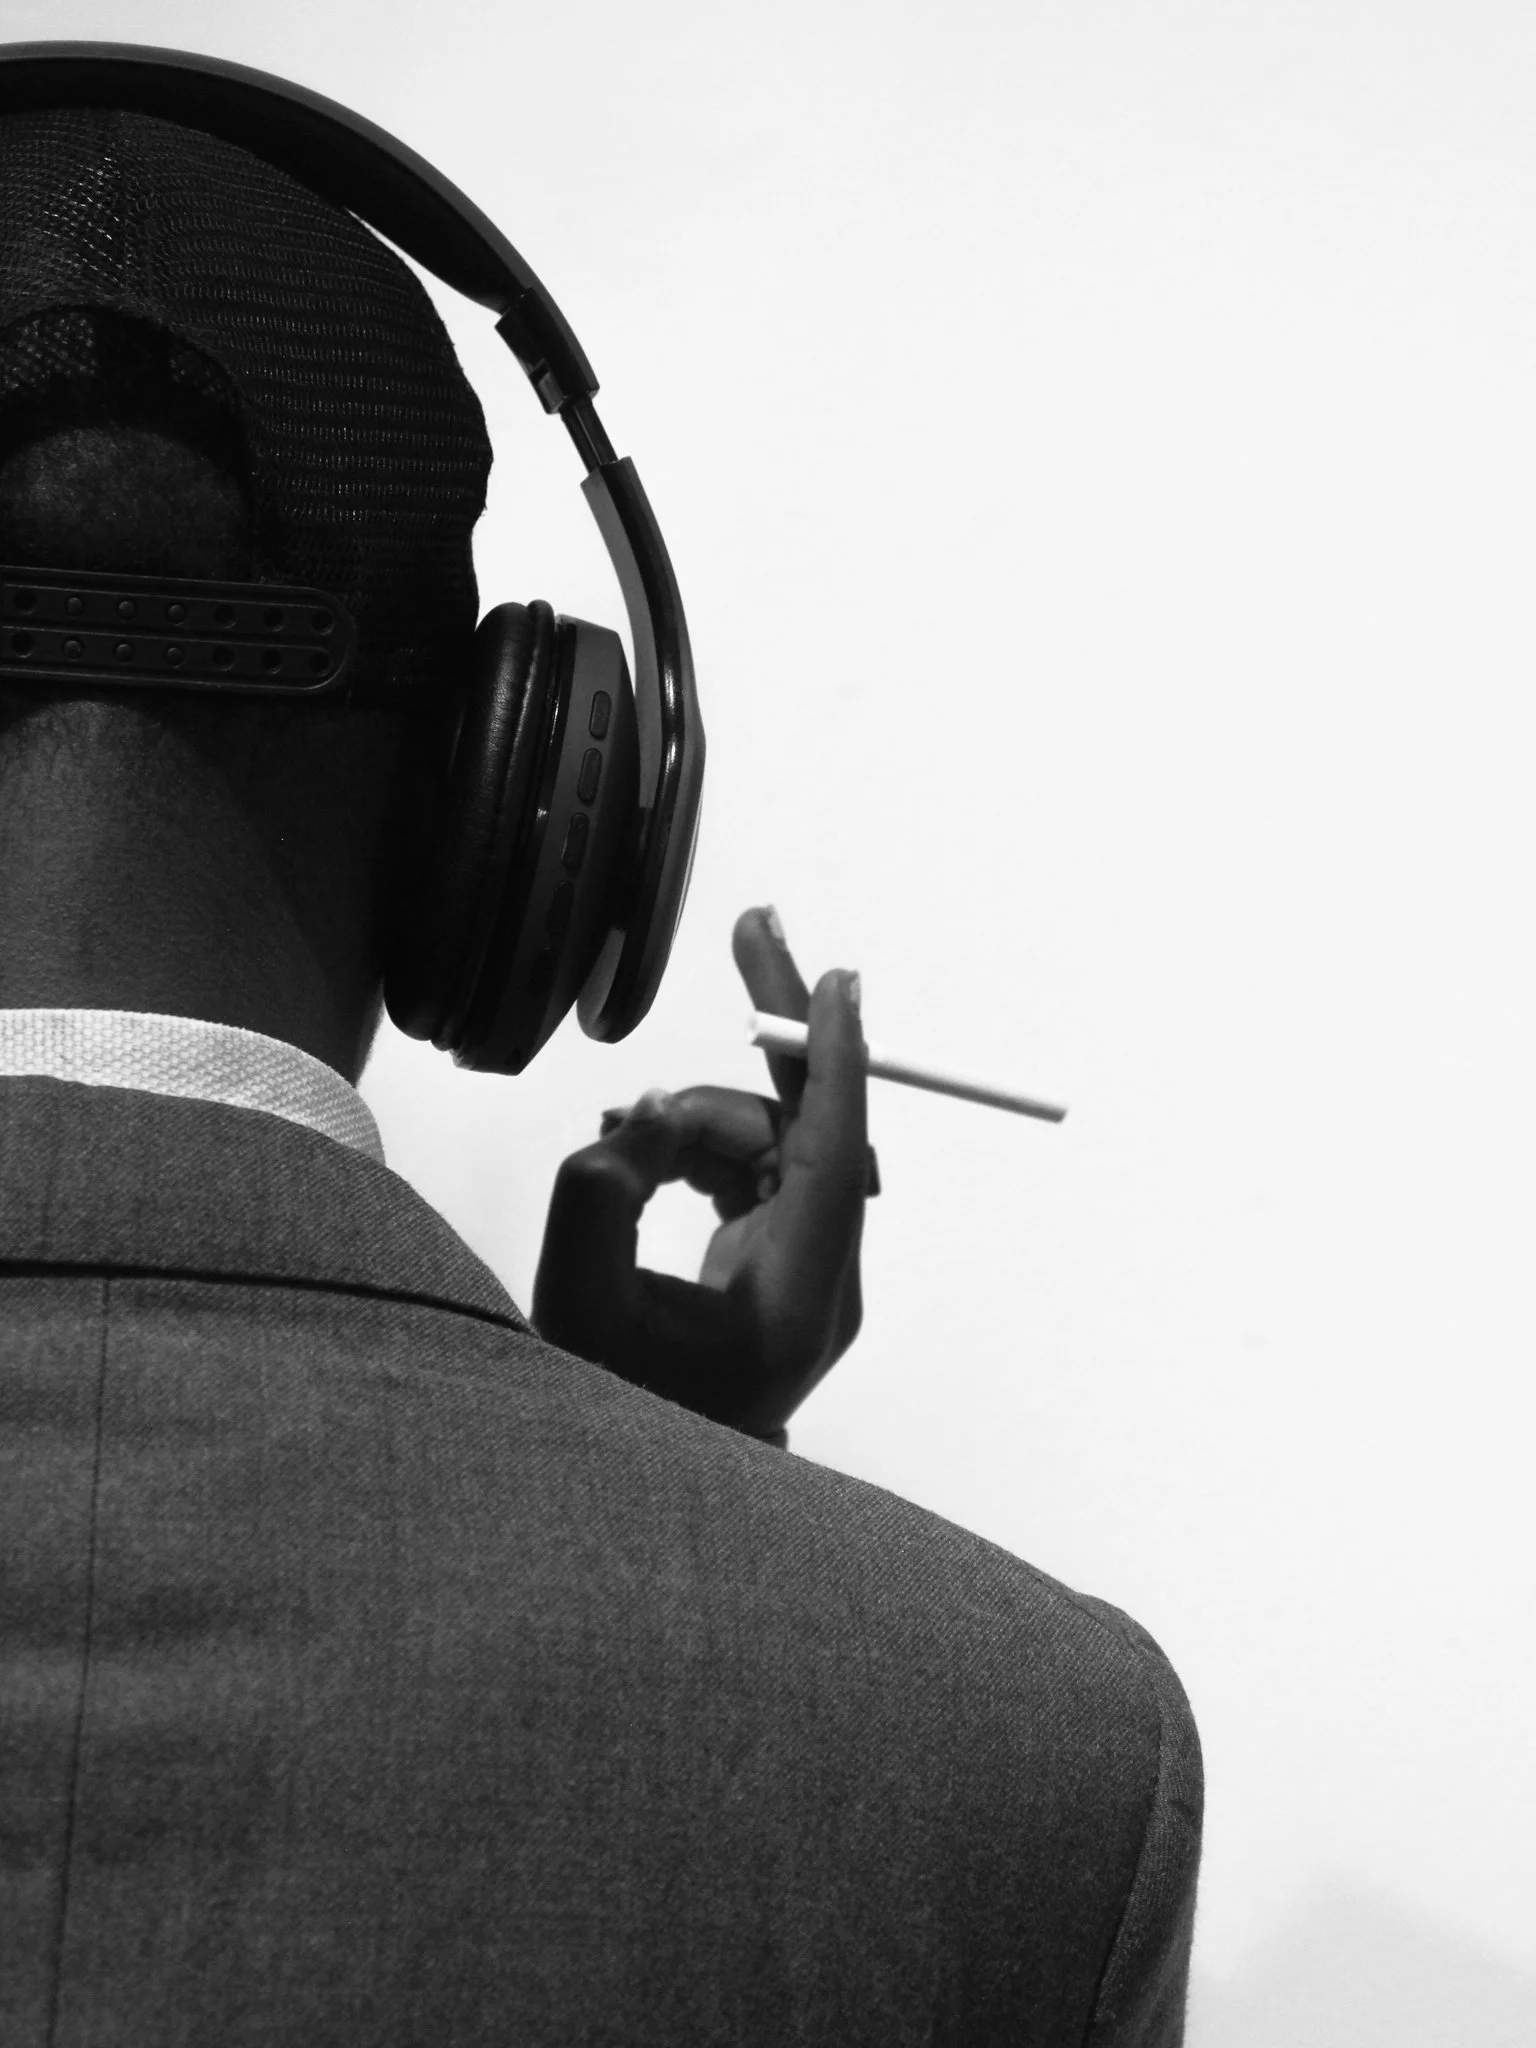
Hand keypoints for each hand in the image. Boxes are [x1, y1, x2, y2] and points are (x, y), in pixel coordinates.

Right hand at [531, 906, 869, 1440]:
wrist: (653, 1499)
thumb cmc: (620, 1416)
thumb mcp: (581, 1308)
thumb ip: (598, 1197)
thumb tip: (639, 1125)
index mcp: (797, 1295)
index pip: (833, 1156)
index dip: (833, 1061)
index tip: (832, 980)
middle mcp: (822, 1275)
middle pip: (813, 1125)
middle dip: (776, 1030)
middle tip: (755, 924)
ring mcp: (808, 1267)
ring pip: (774, 1142)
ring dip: (699, 1116)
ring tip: (619, 1129)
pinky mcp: (782, 1262)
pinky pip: (753, 1170)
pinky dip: (699, 1147)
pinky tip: (639, 1146)